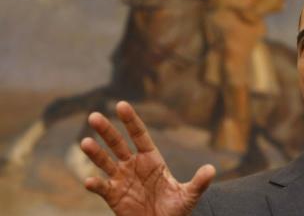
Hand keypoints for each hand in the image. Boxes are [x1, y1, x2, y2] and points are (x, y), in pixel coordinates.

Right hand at [80, 101, 215, 215]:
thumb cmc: (175, 210)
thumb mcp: (189, 196)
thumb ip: (199, 183)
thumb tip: (211, 170)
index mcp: (151, 159)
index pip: (139, 135)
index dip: (131, 120)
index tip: (121, 105)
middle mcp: (133, 165)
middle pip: (118, 144)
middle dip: (106, 131)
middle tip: (93, 116)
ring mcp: (122, 179)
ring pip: (105, 162)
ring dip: (95, 153)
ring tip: (85, 142)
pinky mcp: (113, 196)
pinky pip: (102, 187)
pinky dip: (95, 184)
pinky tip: (90, 181)